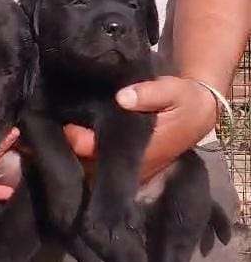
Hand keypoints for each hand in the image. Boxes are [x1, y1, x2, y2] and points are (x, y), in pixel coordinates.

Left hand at [62, 76, 216, 180]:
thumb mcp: (173, 90)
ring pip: (96, 170)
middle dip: (75, 151)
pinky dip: (89, 157)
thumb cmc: (184, 101)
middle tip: (62, 129)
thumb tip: (121, 97)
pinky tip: (79, 141)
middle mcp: (134, 166)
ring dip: (80, 156)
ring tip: (67, 135)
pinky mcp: (131, 167)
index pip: (98, 152)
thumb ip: (149, 93)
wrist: (200, 114)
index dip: (79, 139)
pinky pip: (103, 167)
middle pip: (92, 166)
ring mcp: (132, 170)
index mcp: (141, 150)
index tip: (67, 125)